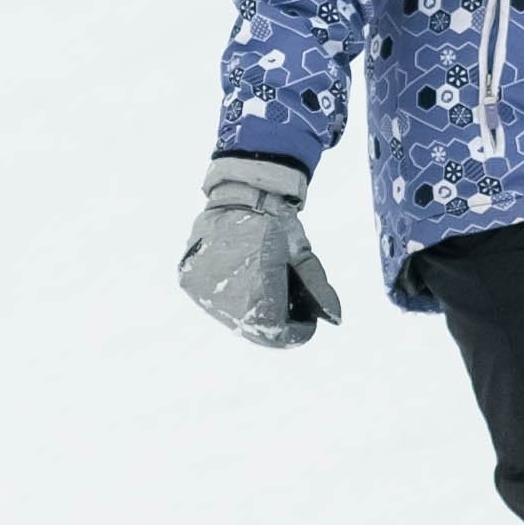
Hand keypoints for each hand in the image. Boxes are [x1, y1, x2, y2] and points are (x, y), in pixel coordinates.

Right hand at [178, 155, 342, 348]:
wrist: (240, 191)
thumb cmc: (276, 222)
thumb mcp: (302, 255)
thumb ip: (317, 290)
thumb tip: (335, 319)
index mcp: (257, 293)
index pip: (278, 333)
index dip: (298, 331)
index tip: (309, 319)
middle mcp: (225, 298)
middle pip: (256, 329)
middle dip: (278, 323)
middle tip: (291, 308)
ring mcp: (202, 290)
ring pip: (234, 318)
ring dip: (254, 313)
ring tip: (268, 292)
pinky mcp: (189, 280)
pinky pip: (215, 301)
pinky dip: (233, 298)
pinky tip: (246, 282)